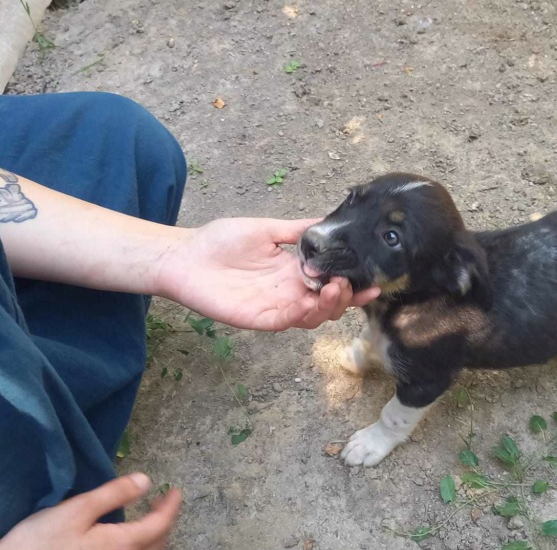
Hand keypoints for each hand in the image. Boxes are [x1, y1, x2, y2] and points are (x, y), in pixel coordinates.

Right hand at [0, 473, 180, 549]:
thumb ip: (114, 494)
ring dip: (155, 535)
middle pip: (159, 542)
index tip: (175, 490)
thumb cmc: (39, 543)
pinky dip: (141, 549)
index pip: (160, 524)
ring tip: (149, 516)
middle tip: (162, 499)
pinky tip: (128, 540)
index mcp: (121, 546)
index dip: (171, 505)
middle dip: (166, 519)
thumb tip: (145, 481)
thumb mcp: (77, 510)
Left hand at [156, 218, 379, 330]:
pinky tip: (311, 303)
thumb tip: (328, 220)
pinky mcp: (261, 319)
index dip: (353, 283)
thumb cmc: (220, 241)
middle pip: (329, 303)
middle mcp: (291, 291)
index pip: (331, 281)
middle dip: (347, 297)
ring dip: (330, 307)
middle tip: (352, 284)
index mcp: (295, 270)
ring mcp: (277, 307)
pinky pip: (289, 323)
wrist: (183, 257)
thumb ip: (297, 230)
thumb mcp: (266, 229)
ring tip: (336, 289)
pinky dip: (304, 315)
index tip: (373, 278)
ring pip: (314, 316)